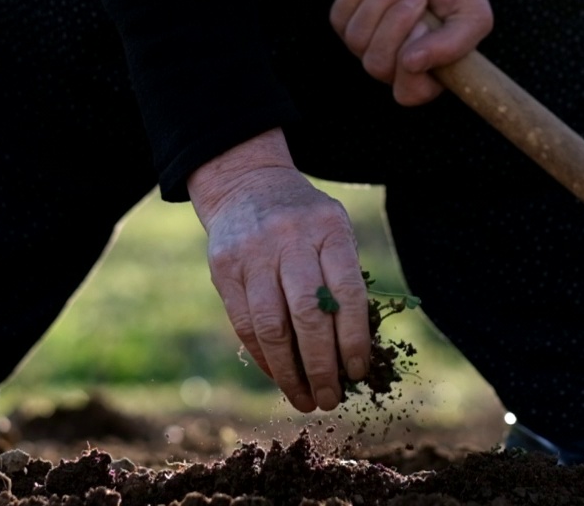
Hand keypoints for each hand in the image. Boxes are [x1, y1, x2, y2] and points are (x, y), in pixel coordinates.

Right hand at [187, 129, 370, 411]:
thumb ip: (343, 279)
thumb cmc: (305, 220)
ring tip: (305, 398)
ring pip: (272, 327)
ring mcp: (253, 253)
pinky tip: (280, 377)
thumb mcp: (333, 230)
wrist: (247, 184)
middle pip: (308, 314)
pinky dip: (265, 358)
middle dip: (322, 365)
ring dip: (290, 372)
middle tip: (331, 399)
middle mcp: (290, 238)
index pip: (346, 292)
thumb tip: (355, 352)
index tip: (359, 372)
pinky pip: (245, 325)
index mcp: (328, 228)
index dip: (354, 338)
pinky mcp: (224, 268)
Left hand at [328, 0, 540, 106]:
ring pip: (357, 39)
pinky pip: (340, 16)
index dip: (411, 61)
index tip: (427, 23)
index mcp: (427, 73)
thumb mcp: (473, 16)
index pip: (407, 93)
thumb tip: (411, 63)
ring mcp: (367, 43)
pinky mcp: (346, 17)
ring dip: (381, 0)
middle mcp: (394, 64)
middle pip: (377, 65)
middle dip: (396, 22)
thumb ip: (453, 46)